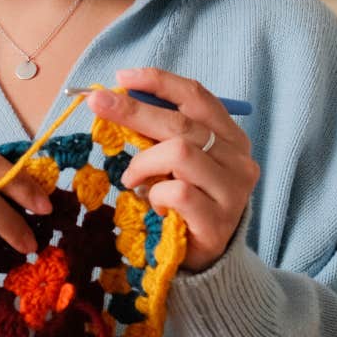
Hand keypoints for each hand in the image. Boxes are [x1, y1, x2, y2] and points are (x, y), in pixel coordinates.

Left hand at [85, 67, 258, 272]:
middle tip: (97, 104)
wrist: (205, 259)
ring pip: (180, 153)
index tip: (122, 77)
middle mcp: (238, 160)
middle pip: (181, 123)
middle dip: (134, 110)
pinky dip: (156, 195)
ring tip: (133, 180)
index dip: (159, 82)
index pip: (197, 97)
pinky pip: (177, 192)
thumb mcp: (176, 163)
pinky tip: (155, 206)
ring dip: (144, 164)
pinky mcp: (219, 221)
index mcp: (230, 138)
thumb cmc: (186, 204)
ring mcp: (233, 191)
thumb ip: (161, 134)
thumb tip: (117, 99)